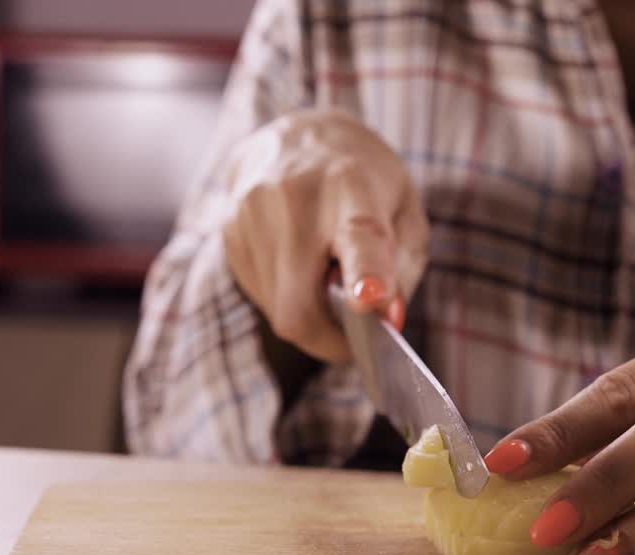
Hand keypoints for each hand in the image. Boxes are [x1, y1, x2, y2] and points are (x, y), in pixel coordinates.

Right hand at [221, 109, 428, 361]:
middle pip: (300, 304)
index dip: (365, 275)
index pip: (357, 237)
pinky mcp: (229, 234)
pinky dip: (289, 297)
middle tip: (355, 338)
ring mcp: (251, 216)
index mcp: (351, 185)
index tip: (372, 301)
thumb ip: (404, 267)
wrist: (299, 135)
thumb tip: (385, 319)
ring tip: (326, 274)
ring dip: (311, 314)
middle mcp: (293, 198)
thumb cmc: (365, 181)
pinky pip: (263, 296)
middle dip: (329, 339)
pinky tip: (301, 264)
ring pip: (279, 310)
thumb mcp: (406, 211)